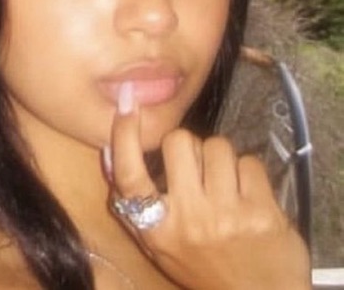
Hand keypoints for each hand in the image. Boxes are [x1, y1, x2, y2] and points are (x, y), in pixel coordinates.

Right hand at [106, 84, 310, 289]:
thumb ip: (134, 202)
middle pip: (180, 142)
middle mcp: (189, 219)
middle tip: (195, 164)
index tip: (127, 106)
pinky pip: (249, 161)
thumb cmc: (202, 269)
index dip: (125, 137)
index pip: (130, 176)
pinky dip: (247, 171)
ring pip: (218, 146)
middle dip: (187, 145)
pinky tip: (249, 194)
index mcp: (157, 229)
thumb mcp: (160, 243)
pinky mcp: (263, 211)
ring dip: (219, 157)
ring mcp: (227, 214)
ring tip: (224, 182)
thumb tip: (112, 151)